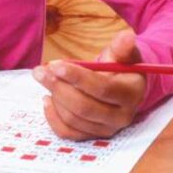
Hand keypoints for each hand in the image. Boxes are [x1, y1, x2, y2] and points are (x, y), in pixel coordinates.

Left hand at [33, 30, 147, 140]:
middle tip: (40, 71)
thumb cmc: (121, 68)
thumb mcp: (123, 55)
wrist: (123, 88)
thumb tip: (127, 36)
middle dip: (59, 87)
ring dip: (54, 98)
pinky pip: (68, 133)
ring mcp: (107, 130)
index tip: (56, 65)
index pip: (102, 88)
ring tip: (45, 79)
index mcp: (131, 93)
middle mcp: (122, 116)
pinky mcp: (93, 137)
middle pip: (84, 107)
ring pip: (73, 119)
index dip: (77, 77)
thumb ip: (122, 46)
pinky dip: (53, 117)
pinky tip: (47, 99)